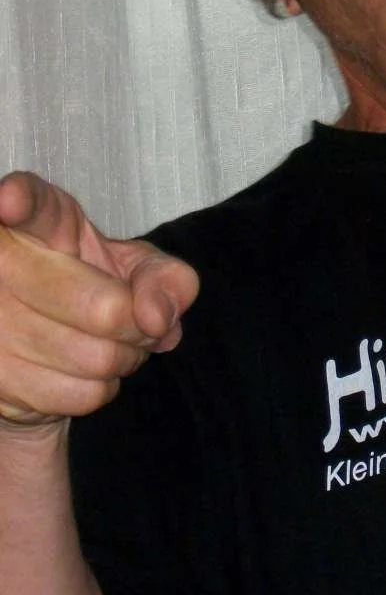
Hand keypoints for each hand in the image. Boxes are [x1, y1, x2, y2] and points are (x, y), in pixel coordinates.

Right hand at [0, 171, 198, 427]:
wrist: (43, 350)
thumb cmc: (93, 287)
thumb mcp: (133, 267)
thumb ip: (162, 276)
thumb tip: (158, 316)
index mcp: (39, 219)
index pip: (28, 203)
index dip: (21, 200)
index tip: (12, 201)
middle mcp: (3, 262)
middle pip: (104, 309)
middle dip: (139, 324)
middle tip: (136, 318)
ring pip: (96, 358)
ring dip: (120, 359)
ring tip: (104, 340)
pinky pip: (77, 394)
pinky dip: (95, 389)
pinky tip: (76, 368)